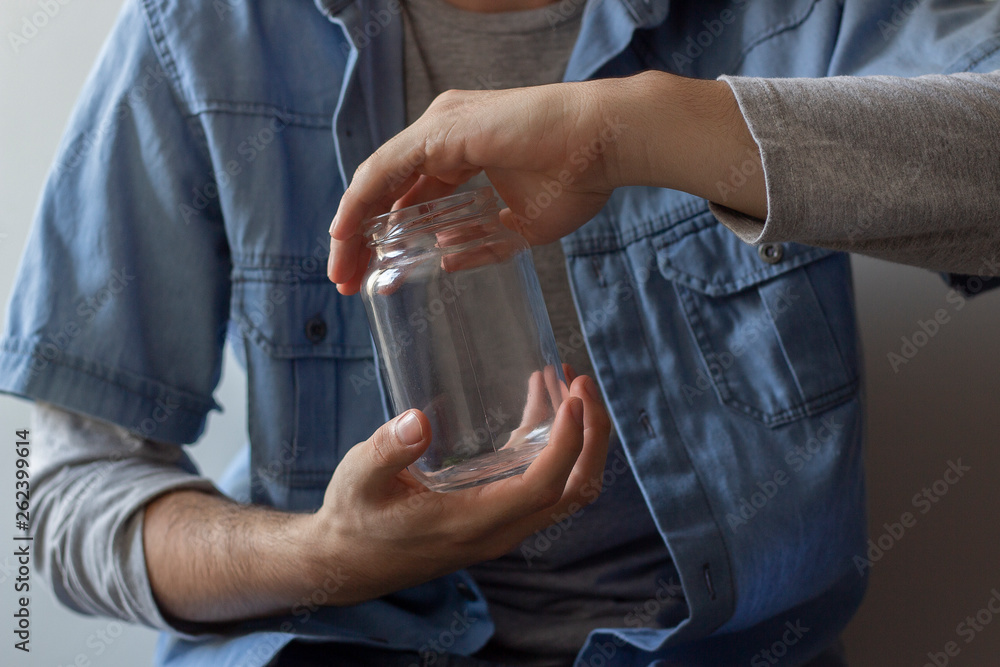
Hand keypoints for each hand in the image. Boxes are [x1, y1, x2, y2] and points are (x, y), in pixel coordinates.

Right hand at [301, 374, 610, 604]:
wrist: (348, 562)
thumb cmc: (353, 520)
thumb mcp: (358, 479)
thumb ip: (386, 451)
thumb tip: (418, 420)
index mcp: (473, 523)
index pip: (543, 487)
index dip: (568, 443)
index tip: (572, 397)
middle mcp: (500, 528)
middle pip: (575, 490)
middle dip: (591, 436)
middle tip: (581, 382)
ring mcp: (503, 522)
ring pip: (567, 487)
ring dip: (579, 437)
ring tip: (567, 381)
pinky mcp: (496, 511)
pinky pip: (542, 479)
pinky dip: (553, 441)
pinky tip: (540, 400)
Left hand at [327, 72, 764, 294]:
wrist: (605, 143)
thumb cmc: (577, 177)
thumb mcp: (519, 225)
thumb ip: (480, 241)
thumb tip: (445, 255)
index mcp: (461, 153)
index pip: (409, 196)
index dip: (386, 235)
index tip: (372, 275)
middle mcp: (443, 137)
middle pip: (386, 190)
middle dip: (360, 238)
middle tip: (346, 282)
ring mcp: (439, 129)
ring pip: (377, 181)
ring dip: (352, 227)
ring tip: (340, 271)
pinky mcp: (440, 131)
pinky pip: (385, 171)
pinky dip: (360, 204)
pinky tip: (345, 235)